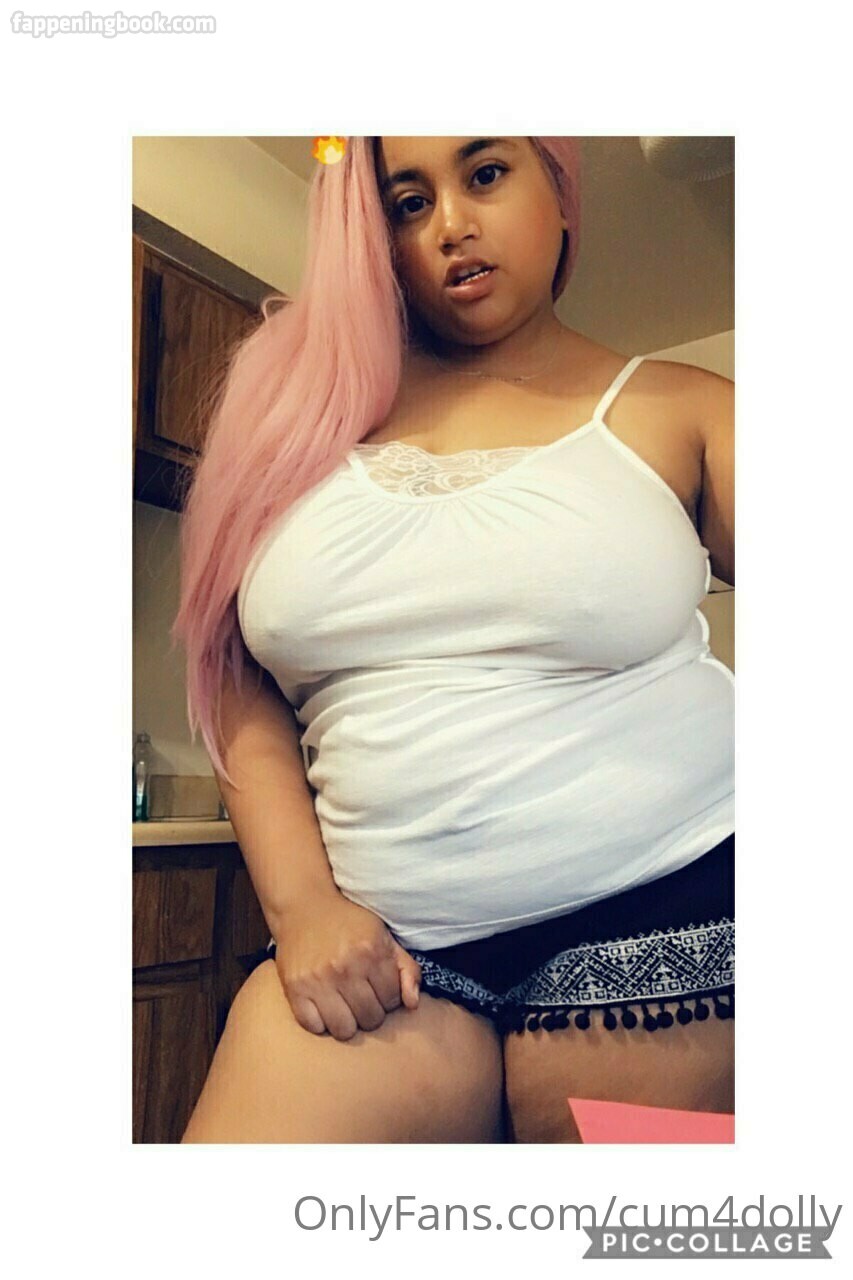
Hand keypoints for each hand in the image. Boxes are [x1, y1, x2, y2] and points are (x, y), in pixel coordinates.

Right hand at [272, 891, 421, 1040]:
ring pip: (344, 1030)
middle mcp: (345, 967)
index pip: (393, 1000)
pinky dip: (320, 1022)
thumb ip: (406, 968)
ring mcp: (318, 980)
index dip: (388, 997)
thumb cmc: (348, 923)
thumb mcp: (383, 936)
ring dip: (347, 1022)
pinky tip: (323, 1006)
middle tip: (361, 996)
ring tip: (344, 1005)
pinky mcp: (294, 989)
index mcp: (371, 951)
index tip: (378, 988)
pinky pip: (313, 1027)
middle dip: (370, 1011)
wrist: (304, 906)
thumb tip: (412, 1004)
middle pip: (370, 1019)